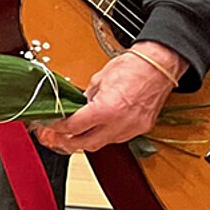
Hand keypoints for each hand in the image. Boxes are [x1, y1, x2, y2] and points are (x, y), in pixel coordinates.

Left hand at [36, 43, 184, 153]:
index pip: (73, 127)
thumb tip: (76, 107)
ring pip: (103, 144)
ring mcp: (132, 128)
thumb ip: (85, 98)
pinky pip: (118, 138)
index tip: (51, 125)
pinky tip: (98, 129)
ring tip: (76, 134)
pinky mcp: (141, 128)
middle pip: (85, 144)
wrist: (159, 66)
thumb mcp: (98, 80)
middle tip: (57, 137)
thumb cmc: (133, 67)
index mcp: (105, 110)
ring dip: (87, 140)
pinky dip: (105, 135)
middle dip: (68, 142)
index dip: (58, 127)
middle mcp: (119, 123)